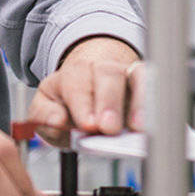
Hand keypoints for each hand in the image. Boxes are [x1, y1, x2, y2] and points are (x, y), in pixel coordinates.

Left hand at [28, 36, 142, 146]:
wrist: (90, 83)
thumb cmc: (69, 99)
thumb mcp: (46, 106)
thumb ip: (43, 116)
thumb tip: (56, 121)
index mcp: (73, 73)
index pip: (77, 84)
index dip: (83, 104)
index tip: (87, 124)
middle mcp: (100, 67)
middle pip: (107, 75)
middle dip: (108, 102)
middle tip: (108, 128)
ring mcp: (125, 72)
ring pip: (133, 76)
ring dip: (135, 102)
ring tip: (135, 127)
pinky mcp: (143, 81)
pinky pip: (151, 84)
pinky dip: (151, 101)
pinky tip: (147, 122)